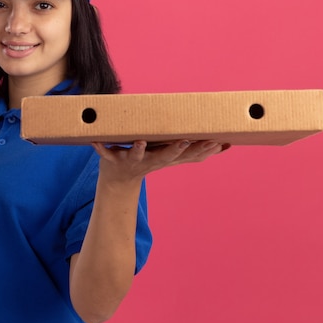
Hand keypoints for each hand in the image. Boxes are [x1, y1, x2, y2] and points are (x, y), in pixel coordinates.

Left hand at [92, 140, 229, 182]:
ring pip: (137, 155)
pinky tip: (96, 142)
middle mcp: (151, 161)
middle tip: (185, 141)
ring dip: (138, 150)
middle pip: (166, 156)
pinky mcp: (113, 160)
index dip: (201, 149)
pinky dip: (100, 149)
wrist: (117, 180)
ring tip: (140, 142)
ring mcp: (132, 161)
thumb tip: (226, 144)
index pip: (188, 155)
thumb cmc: (148, 160)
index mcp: (166, 158)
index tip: (214, 141)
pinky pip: (105, 154)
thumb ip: (195, 151)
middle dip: (175, 149)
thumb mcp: (171, 156)